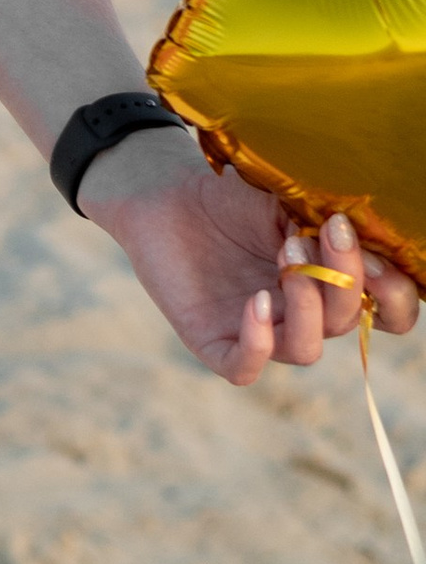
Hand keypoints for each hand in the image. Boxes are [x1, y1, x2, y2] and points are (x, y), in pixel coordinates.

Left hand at [84, 130, 421, 382]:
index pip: (388, 312)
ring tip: (286, 258)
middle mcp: (303, 315)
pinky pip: (246, 367)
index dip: (395, 296)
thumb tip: (362, 229)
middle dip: (344, 279)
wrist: (166, 196)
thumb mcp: (287, 199)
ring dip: (307, 307)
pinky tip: (256, 302)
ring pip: (306, 349)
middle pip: (347, 323)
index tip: (379, 257)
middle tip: (326, 233)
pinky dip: (258, 342)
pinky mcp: (216, 343)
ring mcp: (262, 332)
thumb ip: (326, 218)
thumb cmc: (232, 198)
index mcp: (331, 283)